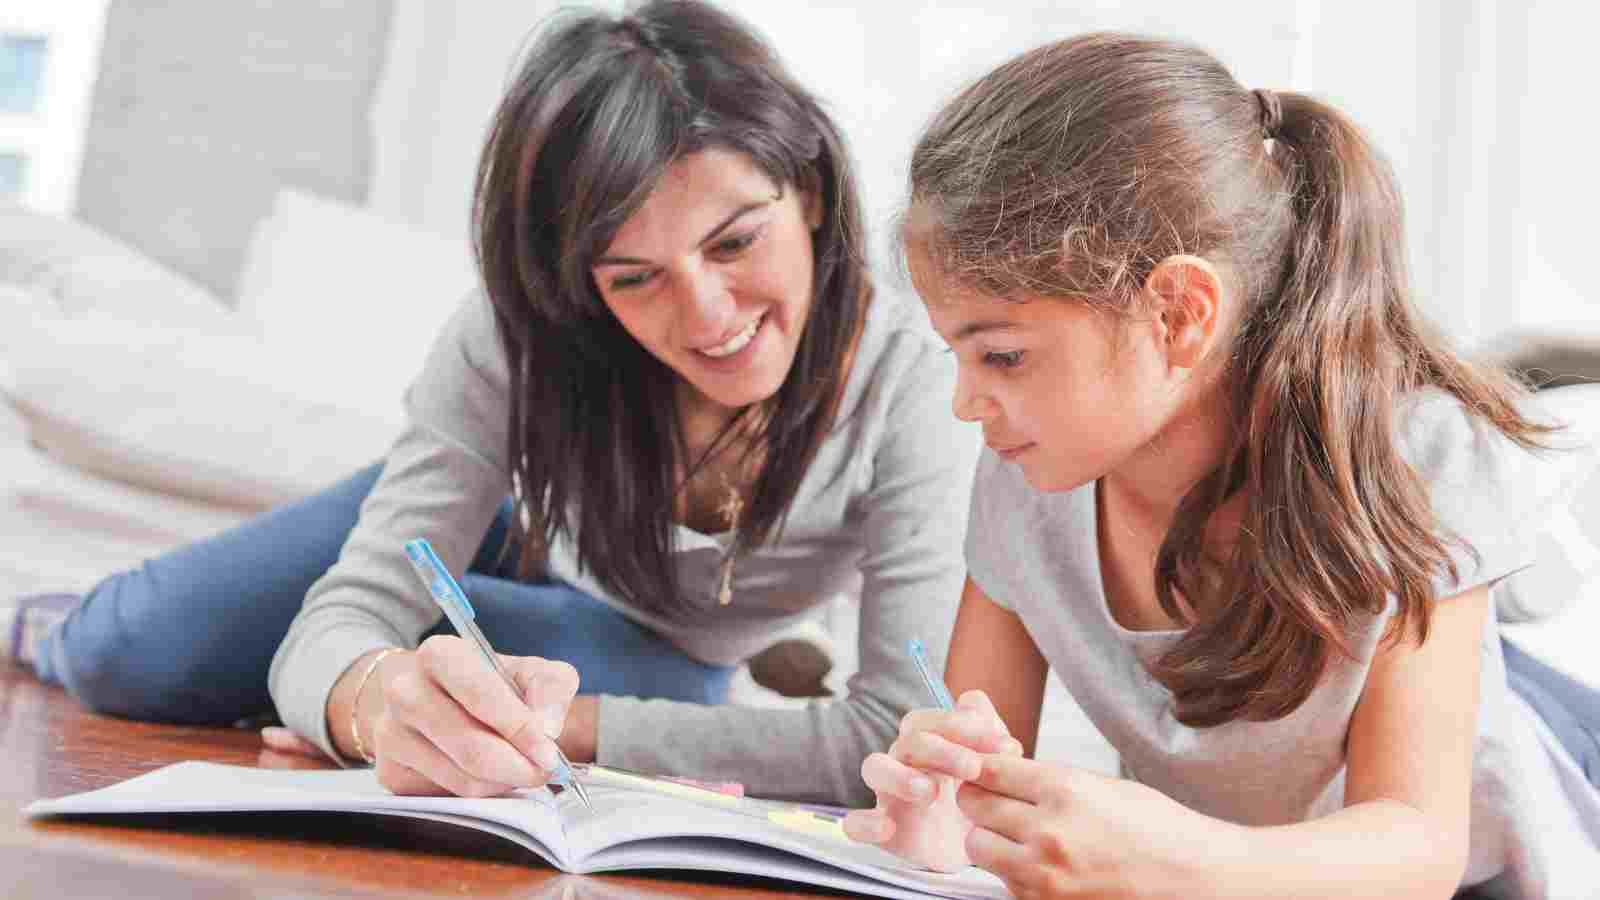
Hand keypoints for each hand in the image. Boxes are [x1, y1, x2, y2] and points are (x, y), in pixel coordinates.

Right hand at [357, 636, 580, 797]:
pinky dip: (480, 792)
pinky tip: (486, 773)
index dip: (520, 729)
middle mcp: (405, 691)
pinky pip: (448, 797)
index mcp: (440, 655)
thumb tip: (547, 730)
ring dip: (502, 782)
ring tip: (517, 767)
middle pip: (471, 748)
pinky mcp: (390, 772)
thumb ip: (550, 689)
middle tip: (544, 771)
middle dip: (518, 767)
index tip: (549, 754)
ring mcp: (390, 734)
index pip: (481, 696)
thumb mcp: (529, 671)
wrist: (434, 697)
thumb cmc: (488, 684)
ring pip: (462, 779)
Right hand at [843, 690, 1020, 871]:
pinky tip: (887, 828)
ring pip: (875, 768)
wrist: (976, 851)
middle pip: (908, 741)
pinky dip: (865, 823)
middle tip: (974, 768)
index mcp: (929, 743)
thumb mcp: (993, 767)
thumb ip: (989, 730)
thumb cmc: (978, 799)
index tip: (1002, 745)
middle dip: (942, 750)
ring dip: (899, 776)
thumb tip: (972, 700)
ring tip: (930, 792)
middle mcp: (905, 762)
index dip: (962, 725)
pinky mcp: (883, 832)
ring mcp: (890, 795)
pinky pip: (855, 823)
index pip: (930, 720)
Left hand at [957, 755, 1222, 898]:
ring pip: (977, 845)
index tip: (982, 768)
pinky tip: (1037, 861)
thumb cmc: (1155, 827)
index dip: (981, 766)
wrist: (1190, 878)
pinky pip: (1003, 879)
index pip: (990, 770)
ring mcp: (1044, 874)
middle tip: (993, 798)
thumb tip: (1001, 769)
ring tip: (1014, 833)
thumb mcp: (1100, 784)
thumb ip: (1047, 778)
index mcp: (1064, 790)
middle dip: (978, 798)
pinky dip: (1010, 869)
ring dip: (988, 836)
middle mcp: (1048, 832)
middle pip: (973, 805)